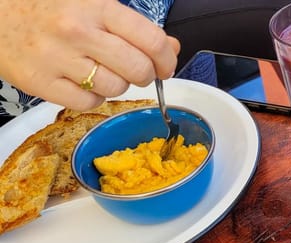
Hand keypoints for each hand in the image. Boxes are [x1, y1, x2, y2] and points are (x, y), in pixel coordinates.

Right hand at [0, 0, 179, 110]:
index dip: (166, 59)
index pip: (151, 40)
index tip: (166, 66)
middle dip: (145, 75)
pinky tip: (83, 82)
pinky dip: (93, 98)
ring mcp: (57, 59)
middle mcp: (77, 32)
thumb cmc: (48, 8)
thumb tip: (170, 48)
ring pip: (115, 88)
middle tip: (137, 71)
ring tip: (102, 71)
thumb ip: (134, 25)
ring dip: (118, 85)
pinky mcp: (39, 82)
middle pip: (137, 69)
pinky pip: (88, 103)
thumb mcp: (93, 5)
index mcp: (96, 7)